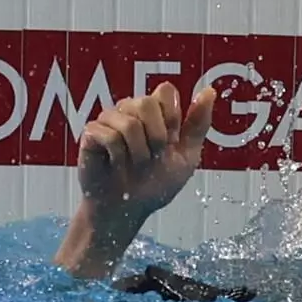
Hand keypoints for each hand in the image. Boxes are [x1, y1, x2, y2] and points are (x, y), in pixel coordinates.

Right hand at [76, 81, 216, 223]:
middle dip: (157, 137)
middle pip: (147, 102)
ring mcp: (110, 119)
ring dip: (139, 151)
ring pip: (130, 122)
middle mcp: (132, 110)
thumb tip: (210, 91)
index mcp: (156, 112)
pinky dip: (118, 156)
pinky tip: (115, 163)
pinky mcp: (91, 133)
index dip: (171, 118)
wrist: (128, 210)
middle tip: (152, 156)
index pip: (166, 91)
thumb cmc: (155, 184)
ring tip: (134, 163)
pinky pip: (110, 135)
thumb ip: (198, 123)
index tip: (170, 141)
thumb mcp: (187, 156)